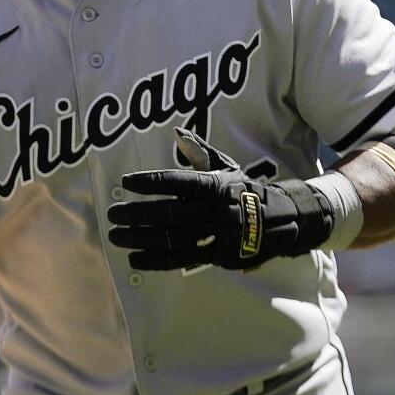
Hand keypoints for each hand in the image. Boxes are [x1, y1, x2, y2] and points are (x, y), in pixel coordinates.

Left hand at [106, 128, 333, 270]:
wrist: (283, 220)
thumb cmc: (245, 190)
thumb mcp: (227, 167)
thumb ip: (199, 152)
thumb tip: (177, 133)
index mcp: (215, 186)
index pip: (177, 181)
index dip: (150, 181)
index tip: (126, 181)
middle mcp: (214, 210)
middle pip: (169, 213)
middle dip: (137, 214)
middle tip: (112, 214)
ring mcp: (215, 235)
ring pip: (172, 238)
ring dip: (140, 238)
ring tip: (116, 236)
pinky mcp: (216, 255)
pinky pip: (181, 259)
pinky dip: (156, 260)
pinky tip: (134, 258)